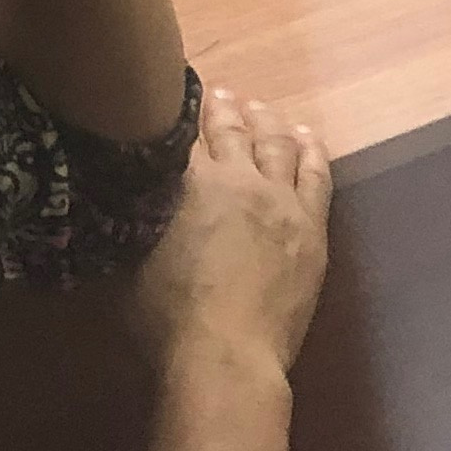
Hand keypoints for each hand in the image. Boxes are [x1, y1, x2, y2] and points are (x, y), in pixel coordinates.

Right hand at [138, 84, 333, 371]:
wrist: (228, 356)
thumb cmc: (169, 320)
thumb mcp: (135, 266)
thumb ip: (141, 226)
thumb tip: (135, 208)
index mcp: (192, 183)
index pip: (188, 136)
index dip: (185, 117)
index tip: (181, 101)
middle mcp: (240, 179)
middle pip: (234, 133)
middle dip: (226, 111)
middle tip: (222, 94)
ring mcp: (282, 201)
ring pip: (278, 145)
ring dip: (268, 123)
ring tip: (262, 110)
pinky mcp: (311, 227)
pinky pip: (315, 175)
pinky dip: (310, 151)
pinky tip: (307, 138)